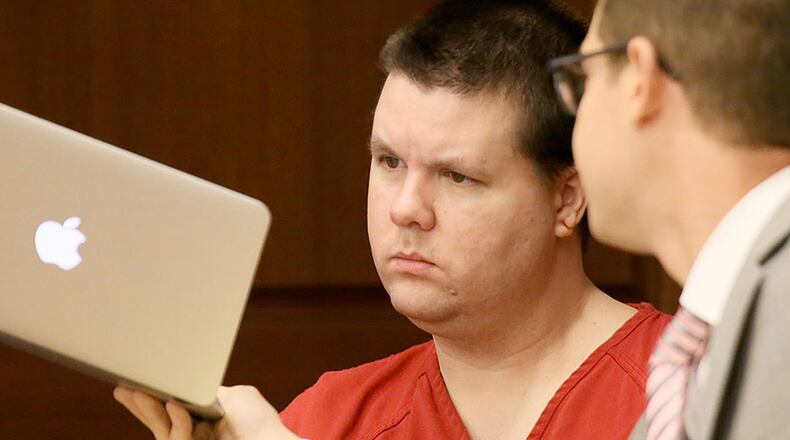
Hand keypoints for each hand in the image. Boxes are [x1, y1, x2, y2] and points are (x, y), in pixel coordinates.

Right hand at [113, 385, 301, 439]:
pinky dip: (178, 422)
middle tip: (121, 387)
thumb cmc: (260, 424)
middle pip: (158, 421)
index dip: (154, 398)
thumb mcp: (236, 397)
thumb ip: (209, 389)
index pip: (171, 410)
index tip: (135, 381)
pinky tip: (176, 407)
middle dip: (140, 404)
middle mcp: (195, 437)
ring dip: (149, 410)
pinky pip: (178, 438)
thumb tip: (191, 381)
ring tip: (138, 391)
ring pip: (162, 431)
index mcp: (204, 422)